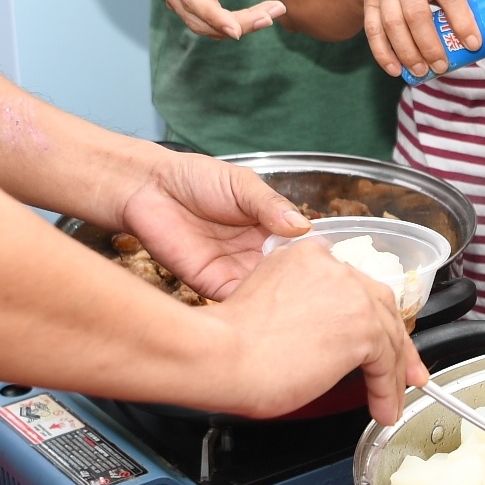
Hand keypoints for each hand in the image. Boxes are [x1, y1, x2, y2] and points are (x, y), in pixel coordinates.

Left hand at [113, 151, 307, 299]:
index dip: (315, 257)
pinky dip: (252, 304)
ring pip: (265, 292)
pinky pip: (237, 300)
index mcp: (269, 227)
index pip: (300, 248)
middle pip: (286, 275)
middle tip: (322, 292)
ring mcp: (235, 270)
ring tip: (299, 301)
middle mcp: (255, 252)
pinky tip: (266, 302)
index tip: (334, 266)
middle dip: (301, 284)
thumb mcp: (243, 185)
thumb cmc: (196, 179)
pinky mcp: (211, 284)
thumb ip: (271, 205)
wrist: (150, 189)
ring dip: (279, 298)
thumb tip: (304, 227)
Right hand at [149, 0, 281, 39]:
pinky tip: (259, 14)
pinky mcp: (186, 5)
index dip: (214, 16)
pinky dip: (233, 21)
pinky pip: (208, 20)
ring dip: (237, 26)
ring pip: (204, 24)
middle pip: (199, 17)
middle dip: (235, 23)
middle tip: (270, 17)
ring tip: (271, 14)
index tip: (237, 31)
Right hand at [208, 237, 426, 422]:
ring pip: (388, 335)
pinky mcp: (362, 328)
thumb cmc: (228, 344)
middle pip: (379, 305)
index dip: (368, 315)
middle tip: (404, 372)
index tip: (375, 340)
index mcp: (308, 255)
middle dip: (395, 343)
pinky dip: (387, 390)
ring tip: (390, 402)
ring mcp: (351, 294)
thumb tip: (325, 338)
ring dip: (393, 373)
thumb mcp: (271, 307)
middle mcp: (334, 267)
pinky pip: (386, 363)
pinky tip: (382, 408)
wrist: (220, 355)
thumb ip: (303, 308)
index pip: (351, 286)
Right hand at [351, 0, 484, 79]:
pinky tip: (396, 71)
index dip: (463, 19)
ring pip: (393, 25)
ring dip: (408, 53)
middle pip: (417, 14)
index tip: (473, 44)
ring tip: (422, 71)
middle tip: (442, 66)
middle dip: (430, 44)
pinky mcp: (369, 3)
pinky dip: (384, 54)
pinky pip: (373, 31)